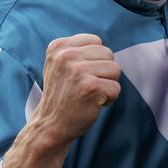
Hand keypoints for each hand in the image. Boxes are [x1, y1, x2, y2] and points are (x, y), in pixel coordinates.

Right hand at [4, 34, 120, 167]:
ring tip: (88, 94)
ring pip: (115, 69)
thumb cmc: (62, 94)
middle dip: (103, 72)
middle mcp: (66, 56)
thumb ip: (78, 50)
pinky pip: (116, 88)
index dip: (95, 59)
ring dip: (107, 85)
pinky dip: (109, 98)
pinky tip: (92, 103)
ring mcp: (79, 71)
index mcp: (58, 47)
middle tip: (85, 86)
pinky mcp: (92, 87)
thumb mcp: (61, 65)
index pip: (96, 41)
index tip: (79, 74)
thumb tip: (104, 46)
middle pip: (108, 54)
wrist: (51, 125)